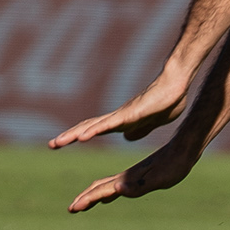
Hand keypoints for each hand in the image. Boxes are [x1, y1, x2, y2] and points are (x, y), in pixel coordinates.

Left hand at [50, 73, 190, 148]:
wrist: (177, 84)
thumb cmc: (167, 100)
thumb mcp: (150, 122)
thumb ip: (138, 130)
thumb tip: (127, 137)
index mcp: (122, 121)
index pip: (95, 128)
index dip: (78, 134)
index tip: (60, 143)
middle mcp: (118, 116)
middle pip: (88, 126)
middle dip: (69, 135)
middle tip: (51, 145)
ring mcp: (123, 114)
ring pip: (95, 125)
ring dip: (75, 134)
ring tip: (58, 142)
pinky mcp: (131, 114)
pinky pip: (110, 124)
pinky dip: (95, 130)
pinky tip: (83, 137)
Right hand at [67, 138, 201, 213]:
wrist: (184, 149)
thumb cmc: (174, 166)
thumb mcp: (157, 179)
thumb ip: (138, 186)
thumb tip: (117, 189)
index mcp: (128, 178)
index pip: (103, 190)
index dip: (87, 199)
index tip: (73, 208)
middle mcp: (127, 177)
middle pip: (100, 188)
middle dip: (85, 199)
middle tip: (71, 209)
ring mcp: (133, 176)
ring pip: (107, 187)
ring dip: (93, 196)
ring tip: (83, 204)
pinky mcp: (140, 176)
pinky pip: (119, 186)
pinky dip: (108, 193)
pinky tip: (108, 196)